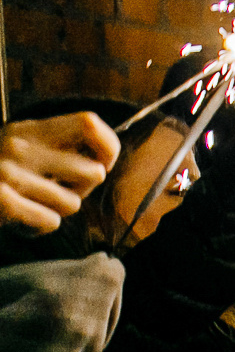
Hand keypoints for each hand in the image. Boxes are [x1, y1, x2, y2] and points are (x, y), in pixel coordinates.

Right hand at [0, 113, 118, 231]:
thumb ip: (56, 149)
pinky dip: (39, 227)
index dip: (107, 146)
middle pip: (93, 171)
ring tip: (31, 204)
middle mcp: (19, 147)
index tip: (103, 162)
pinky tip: (20, 219)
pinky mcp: (3, 202)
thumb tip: (105, 161)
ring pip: (73, 203)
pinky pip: (51, 222)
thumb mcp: (20, 149)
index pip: (88, 123)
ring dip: (56, 211)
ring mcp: (9, 174)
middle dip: (82, 189)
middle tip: (56, 190)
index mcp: (28, 130)